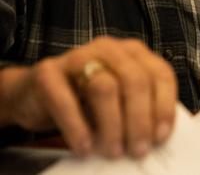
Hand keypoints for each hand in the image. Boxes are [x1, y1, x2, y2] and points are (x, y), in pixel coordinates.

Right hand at [0, 37, 176, 157]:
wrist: (35, 93)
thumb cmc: (85, 97)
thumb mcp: (118, 98)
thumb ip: (138, 108)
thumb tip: (155, 137)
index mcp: (133, 52)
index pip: (160, 74)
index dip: (164, 106)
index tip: (161, 136)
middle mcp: (109, 49)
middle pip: (135, 81)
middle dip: (140, 119)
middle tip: (139, 149)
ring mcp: (77, 57)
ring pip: (104, 88)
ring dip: (112, 125)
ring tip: (114, 151)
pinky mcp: (48, 72)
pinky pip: (65, 100)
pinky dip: (77, 128)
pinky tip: (84, 147)